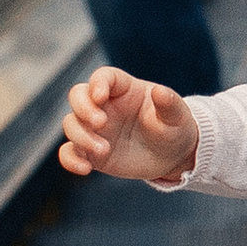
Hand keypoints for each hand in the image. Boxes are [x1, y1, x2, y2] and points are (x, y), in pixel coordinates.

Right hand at [60, 63, 197, 182]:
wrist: (172, 156)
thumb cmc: (173, 127)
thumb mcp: (176, 116)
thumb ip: (169, 103)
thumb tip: (160, 92)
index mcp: (124, 89)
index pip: (103, 77)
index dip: (97, 83)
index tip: (100, 97)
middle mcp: (104, 106)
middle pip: (77, 95)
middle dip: (83, 108)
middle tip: (101, 124)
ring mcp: (95, 129)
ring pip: (71, 124)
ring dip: (81, 136)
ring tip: (104, 150)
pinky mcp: (90, 152)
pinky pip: (69, 153)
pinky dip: (69, 160)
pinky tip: (85, 168)